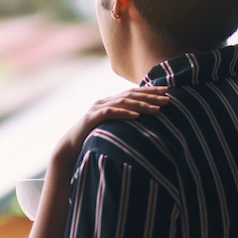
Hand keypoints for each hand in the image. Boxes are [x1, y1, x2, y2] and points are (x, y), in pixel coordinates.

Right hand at [54, 86, 168, 164]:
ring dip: (141, 105)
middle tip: (168, 98)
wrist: (70, 147)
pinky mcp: (91, 119)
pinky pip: (109, 113)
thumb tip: (144, 122)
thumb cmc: (92, 138)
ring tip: (157, 109)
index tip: (167, 90)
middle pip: (130, 95)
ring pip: (122, 102)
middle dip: (150, 95)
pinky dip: (123, 113)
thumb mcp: (111, 128)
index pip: (133, 92)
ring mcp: (97, 109)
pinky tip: (136, 116)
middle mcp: (104, 102)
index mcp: (110, 102)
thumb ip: (123, 121)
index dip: (150, 90)